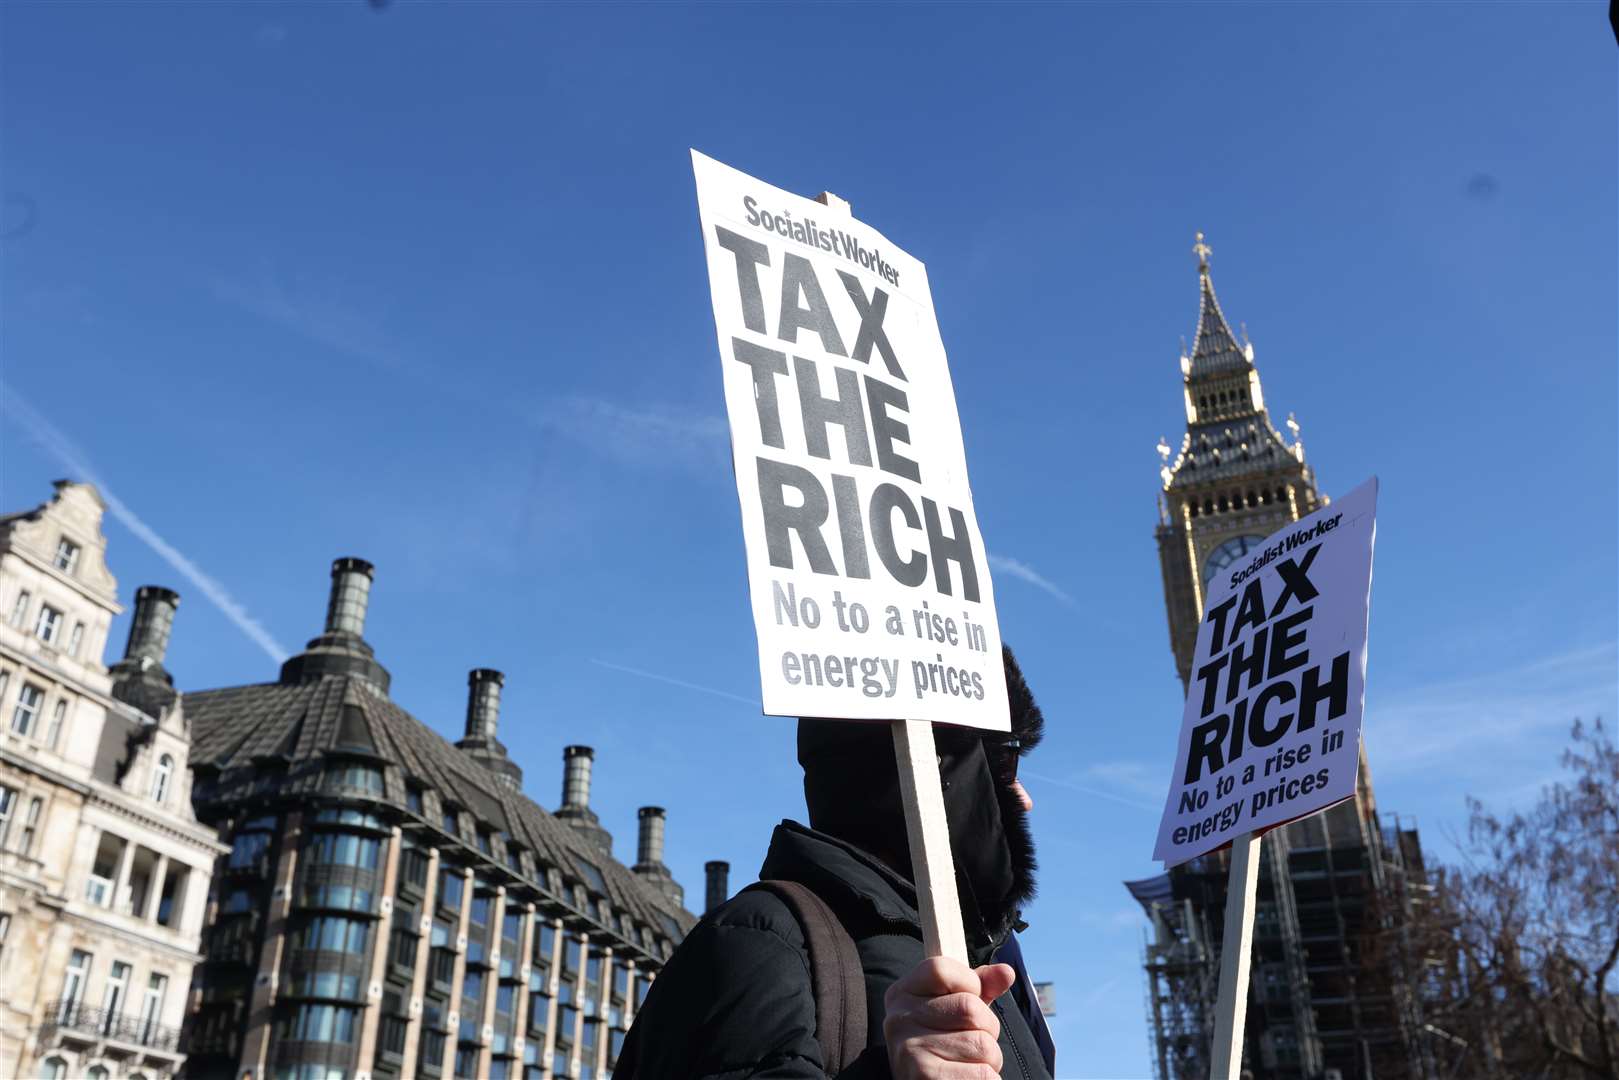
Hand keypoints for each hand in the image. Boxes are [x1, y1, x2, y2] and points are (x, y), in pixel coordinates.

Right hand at [883, 955, 1015, 1078]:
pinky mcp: (925, 1078)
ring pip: (982, 1045)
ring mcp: (910, 1050)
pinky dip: (988, 1079)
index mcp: (903, 994)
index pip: (941, 970)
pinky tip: (967, 1078)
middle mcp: (900, 1019)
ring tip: (969, 1065)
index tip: (969, 1005)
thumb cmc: (941, 1048)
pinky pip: (983, 1074)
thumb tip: (1006, 972)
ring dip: (990, 1060)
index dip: (969, 984)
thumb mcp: (955, 1009)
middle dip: (988, 1029)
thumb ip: (979, 987)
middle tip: (973, 1045)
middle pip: (970, 1009)